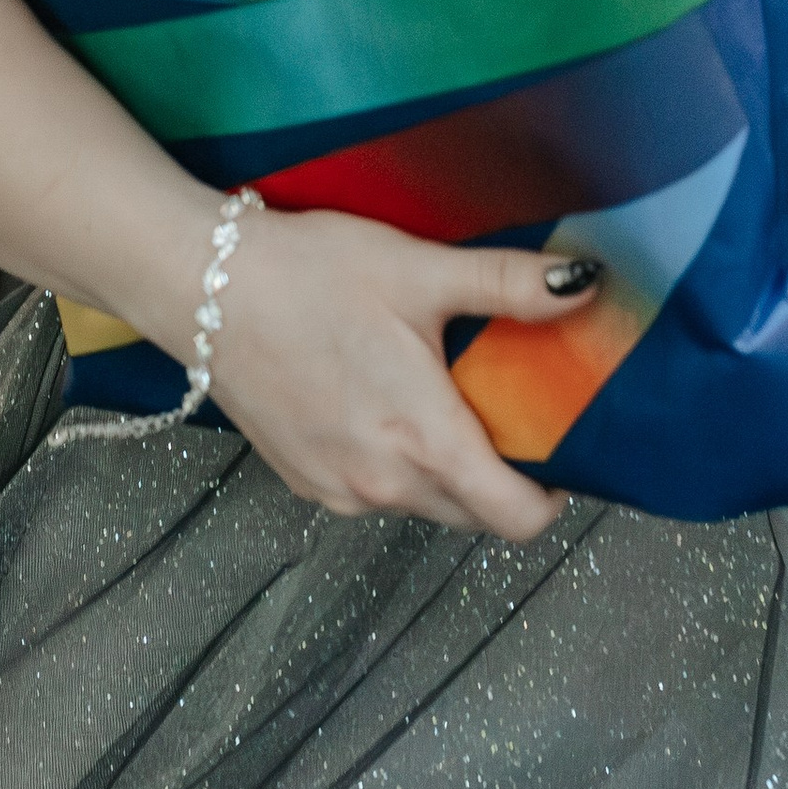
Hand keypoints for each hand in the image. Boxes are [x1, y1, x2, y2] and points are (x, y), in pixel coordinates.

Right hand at [201, 206, 599, 536]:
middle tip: (510, 404)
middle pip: (475, 512)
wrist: (203, 285)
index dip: (553, 492)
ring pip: (426, 503)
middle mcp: (381, 486)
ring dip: (448, 467)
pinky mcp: (305, 480)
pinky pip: (377, 492)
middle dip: (504, 473)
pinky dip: (398, 462)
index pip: (516, 519)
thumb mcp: (421, 269)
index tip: (563, 449)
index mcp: (423, 442)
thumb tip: (584, 284)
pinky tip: (386, 398)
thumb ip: (510, 284)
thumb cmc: (308, 275)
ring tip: (446, 391)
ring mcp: (338, 490)